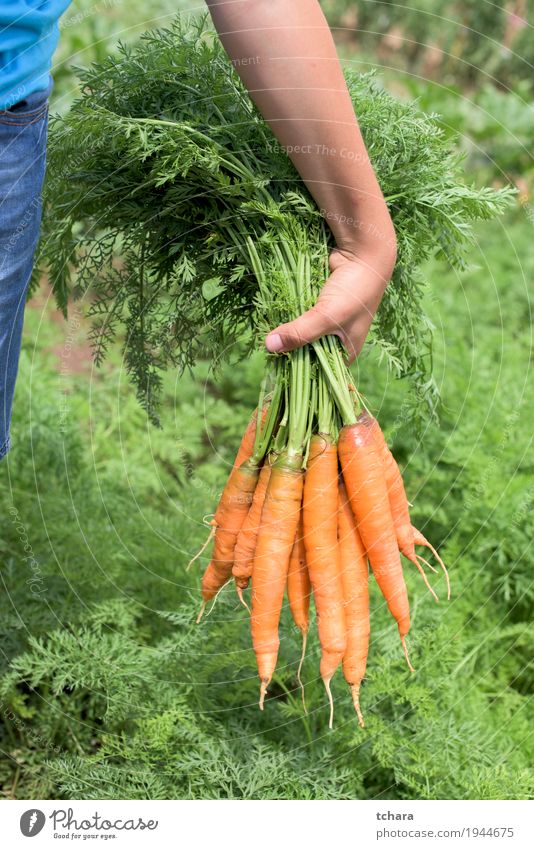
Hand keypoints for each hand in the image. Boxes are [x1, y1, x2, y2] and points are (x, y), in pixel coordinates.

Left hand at [265, 236, 396, 361]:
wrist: (363, 253)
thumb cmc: (354, 289)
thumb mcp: (327, 315)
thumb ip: (300, 332)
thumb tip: (269, 346)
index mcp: (346, 350)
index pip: (320, 371)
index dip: (299, 371)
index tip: (276, 368)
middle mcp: (336, 340)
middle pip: (307, 352)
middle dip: (290, 350)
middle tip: (267, 350)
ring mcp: (327, 322)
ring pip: (301, 333)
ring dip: (288, 332)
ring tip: (266, 335)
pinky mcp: (318, 306)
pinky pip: (300, 316)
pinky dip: (289, 316)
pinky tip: (273, 317)